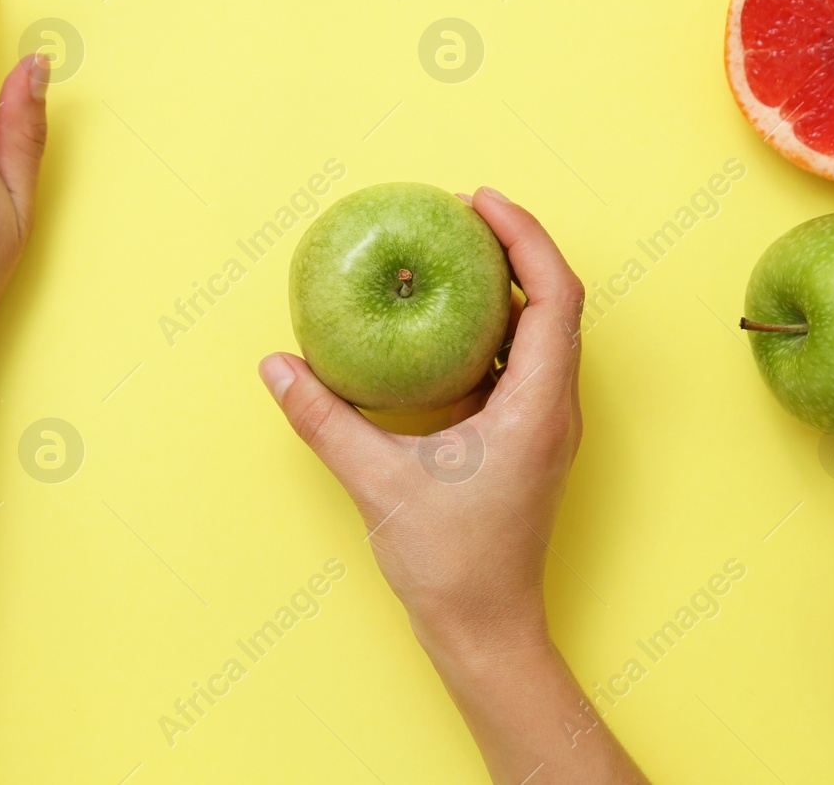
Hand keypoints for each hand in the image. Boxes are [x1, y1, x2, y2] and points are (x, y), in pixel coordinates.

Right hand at [260, 186, 581, 645]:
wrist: (486, 631)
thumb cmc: (450, 566)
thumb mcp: (378, 484)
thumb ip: (325, 420)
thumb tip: (277, 366)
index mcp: (536, 408)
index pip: (554, 297)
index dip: (525, 238)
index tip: (480, 201)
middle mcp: (553, 409)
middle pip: (556, 302)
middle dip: (516, 247)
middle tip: (461, 213)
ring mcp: (544, 425)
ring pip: (542, 333)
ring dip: (506, 287)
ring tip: (452, 254)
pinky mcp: (525, 440)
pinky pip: (518, 363)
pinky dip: (488, 329)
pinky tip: (440, 326)